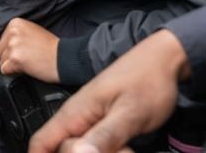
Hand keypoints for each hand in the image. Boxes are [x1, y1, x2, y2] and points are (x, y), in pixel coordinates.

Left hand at [0, 18, 60, 83]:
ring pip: (2, 61)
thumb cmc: (52, 47)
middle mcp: (13, 32)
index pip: (2, 40)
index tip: (25, 49)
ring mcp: (13, 45)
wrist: (65, 58)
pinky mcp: (15, 59)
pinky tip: (27, 68)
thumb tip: (3, 45)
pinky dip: (14, 73)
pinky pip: (5, 70)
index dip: (12, 48)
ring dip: (13, 65)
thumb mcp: (33, 31)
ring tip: (29, 62)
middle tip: (27, 57)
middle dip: (11, 57)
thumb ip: (17, 34)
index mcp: (15, 23)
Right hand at [28, 29, 189, 152]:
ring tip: (126, 147)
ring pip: (81, 149)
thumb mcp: (129, 114)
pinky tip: (126, 146)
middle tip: (122, 150)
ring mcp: (87, 119)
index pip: (40, 143)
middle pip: (63, 150)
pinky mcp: (100, 122)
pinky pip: (93, 145)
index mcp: (73, 113)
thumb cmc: (148, 81)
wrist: (165, 61)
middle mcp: (75, 116)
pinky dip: (108, 150)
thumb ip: (103, 136)